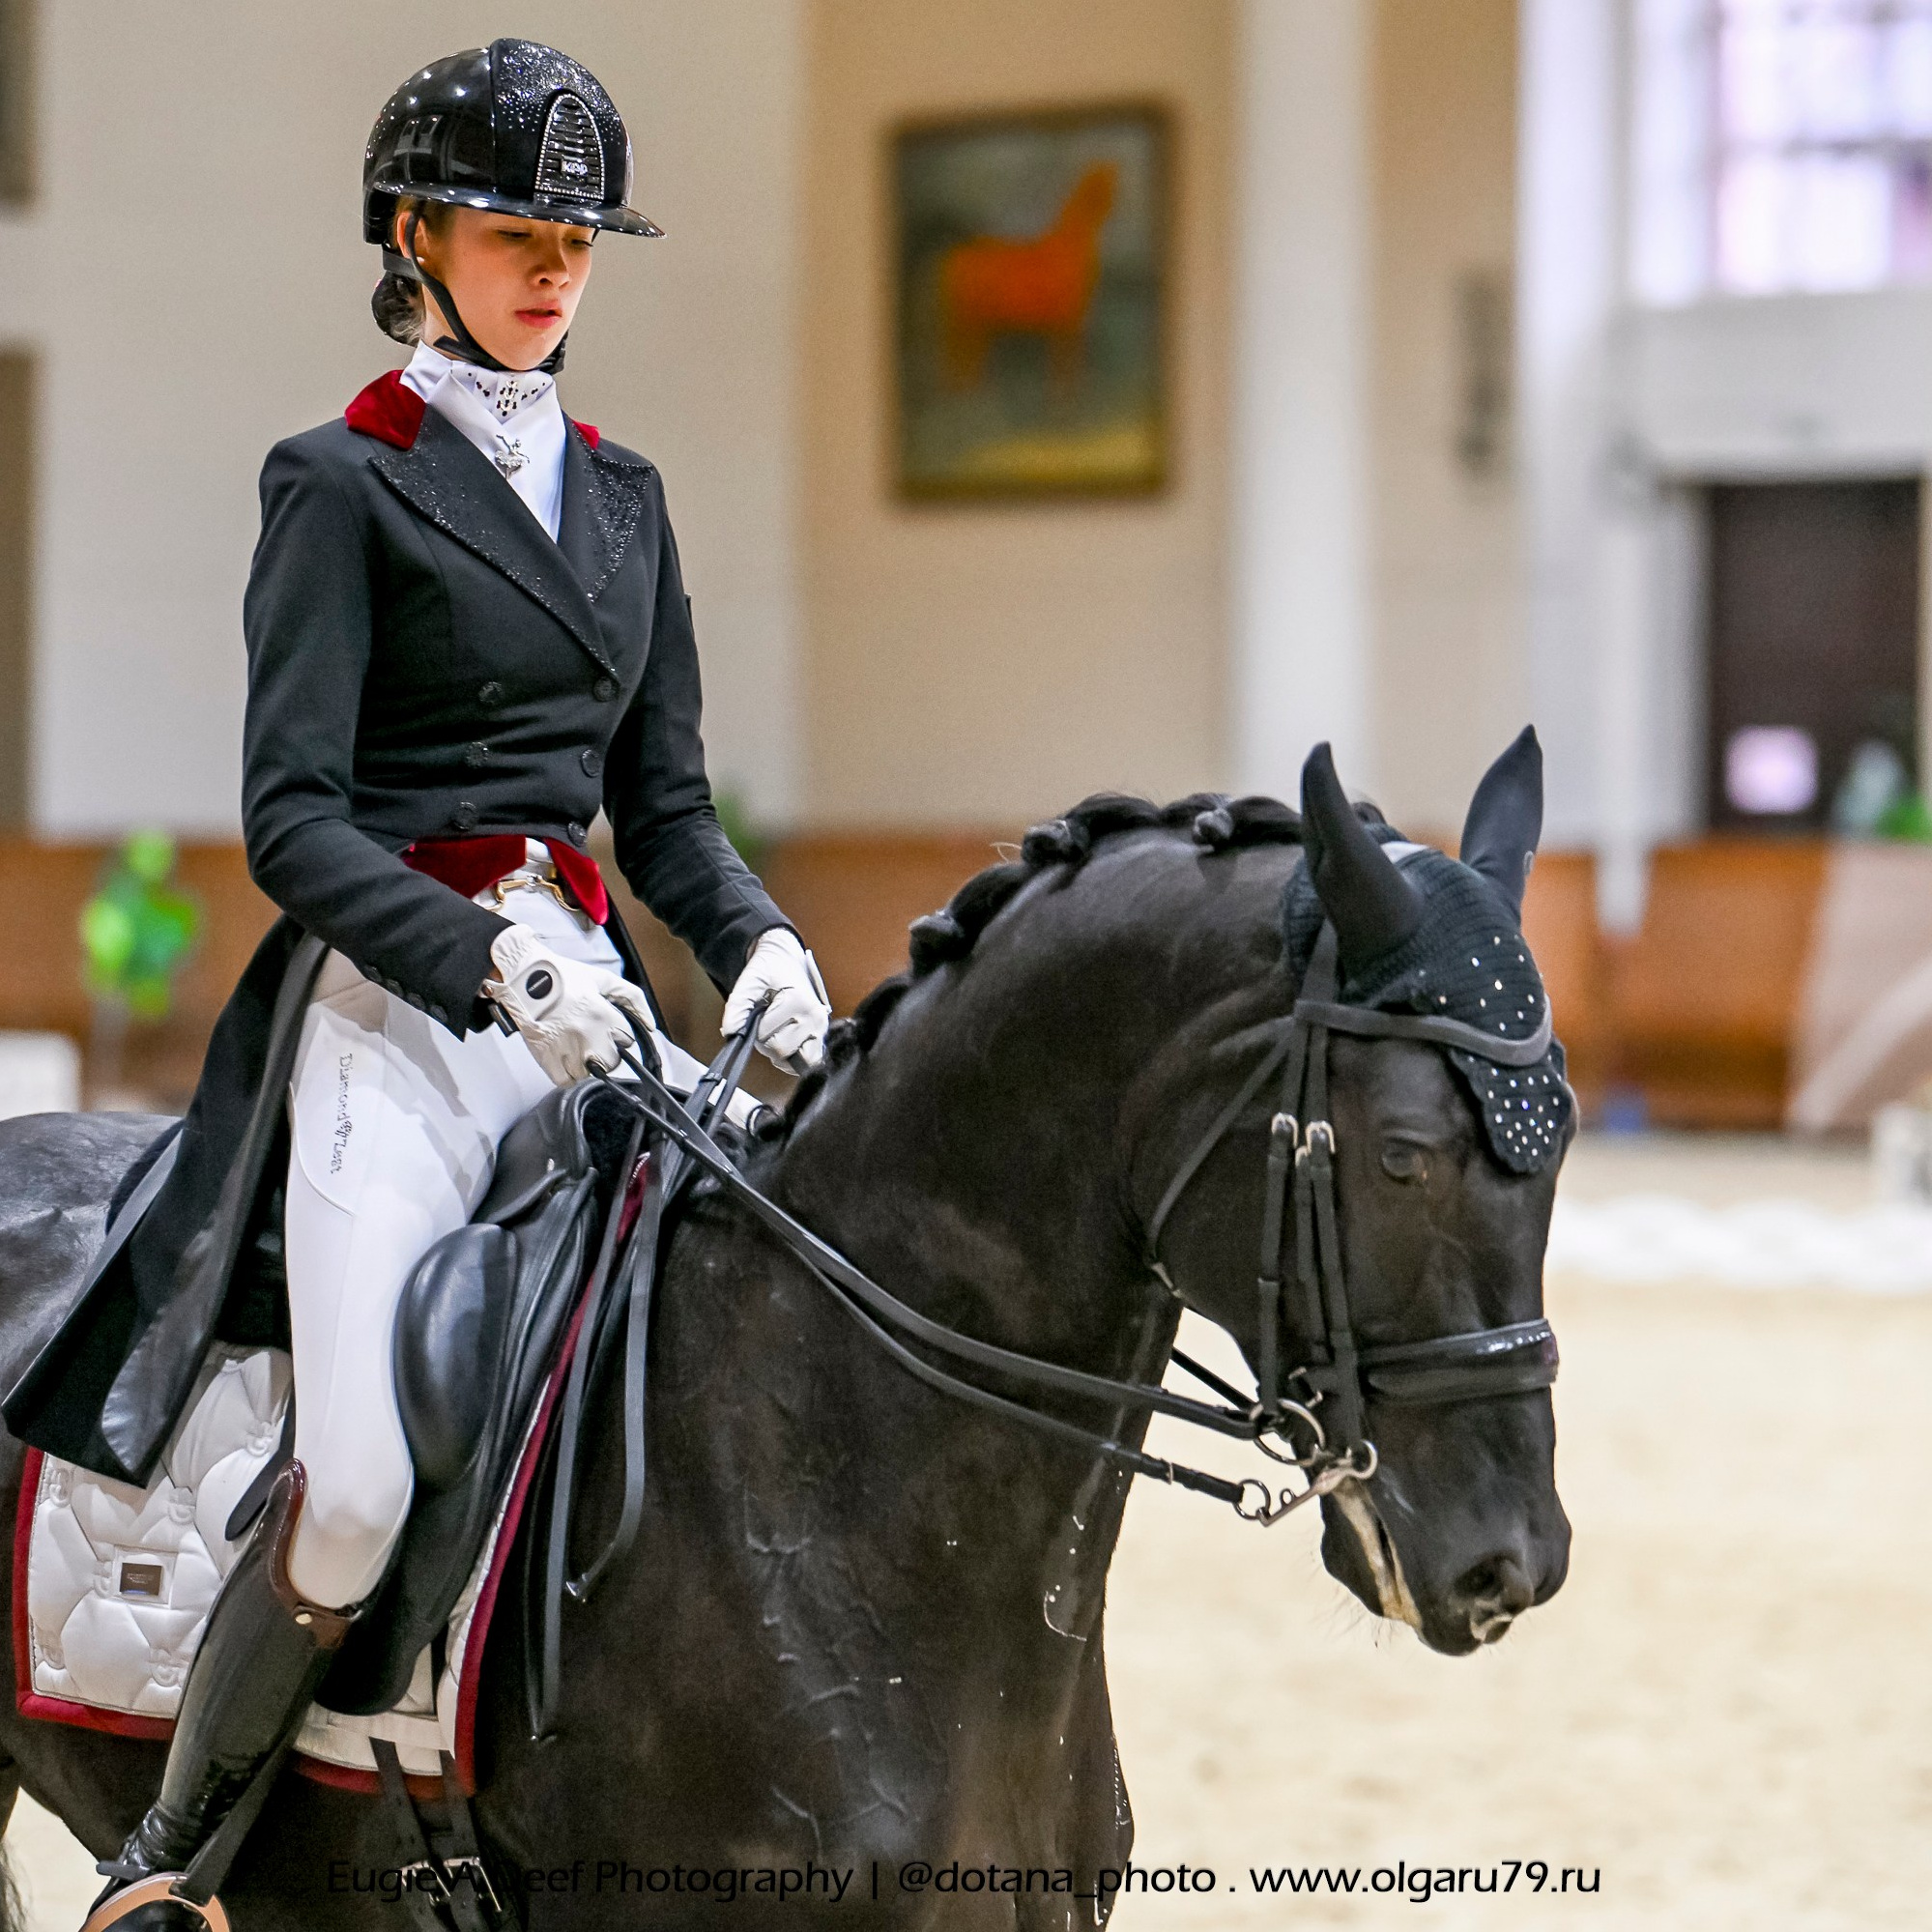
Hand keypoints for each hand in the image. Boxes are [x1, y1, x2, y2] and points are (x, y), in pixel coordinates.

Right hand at [485, 923, 655, 1084]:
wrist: (523, 978)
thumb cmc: (562, 976)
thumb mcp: (602, 979)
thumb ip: (633, 998)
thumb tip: (651, 1025)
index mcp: (603, 1014)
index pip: (627, 1040)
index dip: (618, 1034)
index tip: (607, 1029)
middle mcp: (587, 1034)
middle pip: (612, 1062)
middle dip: (606, 1052)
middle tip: (593, 1040)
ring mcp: (566, 1048)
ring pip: (589, 1073)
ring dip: (585, 1064)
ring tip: (575, 1047)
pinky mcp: (546, 1058)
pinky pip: (566, 1080)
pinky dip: (567, 1074)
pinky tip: (564, 1057)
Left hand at [722, 927, 830, 1071]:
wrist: (786, 961)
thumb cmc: (770, 970)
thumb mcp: (749, 981)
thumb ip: (737, 1006)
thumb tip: (730, 1033)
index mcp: (799, 1002)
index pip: (765, 1035)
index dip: (754, 1028)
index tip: (759, 1013)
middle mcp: (815, 1017)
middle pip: (780, 1051)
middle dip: (766, 1042)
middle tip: (767, 1023)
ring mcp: (821, 1029)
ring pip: (796, 1062)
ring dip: (781, 1053)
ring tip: (777, 1031)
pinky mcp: (821, 1037)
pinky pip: (809, 1062)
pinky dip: (793, 1058)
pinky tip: (787, 1041)